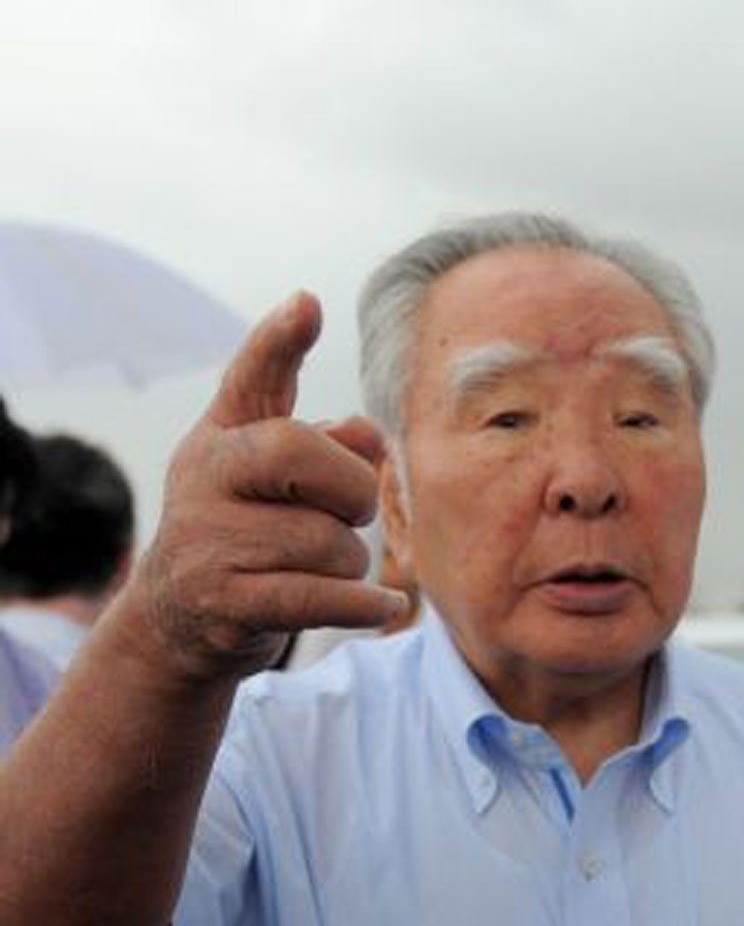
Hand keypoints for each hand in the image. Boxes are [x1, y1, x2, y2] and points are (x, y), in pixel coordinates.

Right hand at [132, 292, 410, 682]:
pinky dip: (365, 606)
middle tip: (347, 512)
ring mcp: (205, 541)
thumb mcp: (276, 481)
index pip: (252, 379)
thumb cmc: (249, 532)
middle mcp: (203, 478)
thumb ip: (325, 444)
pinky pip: (323, 596)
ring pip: (329, 541)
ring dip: (348, 563)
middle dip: (351, 490)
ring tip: (317, 569)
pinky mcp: (223, 602)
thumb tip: (366, 434)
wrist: (178, 622)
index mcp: (223, 436)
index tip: (307, 303)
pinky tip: (382, 608)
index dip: (279, 341)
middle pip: (303, 454)